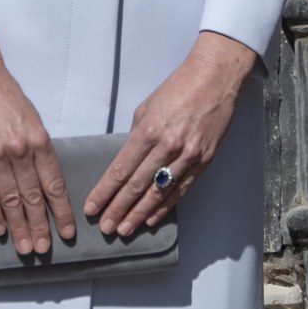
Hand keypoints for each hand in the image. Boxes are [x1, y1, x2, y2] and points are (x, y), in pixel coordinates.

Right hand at [0, 21, 74, 256]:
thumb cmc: (6, 94)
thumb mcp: (32, 117)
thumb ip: (38, 146)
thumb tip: (45, 176)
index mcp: (39, 140)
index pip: (54, 184)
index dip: (61, 210)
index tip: (67, 231)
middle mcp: (21, 151)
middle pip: (34, 197)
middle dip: (41, 226)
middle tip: (45, 250)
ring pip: (11, 200)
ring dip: (19, 227)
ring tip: (26, 248)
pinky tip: (0, 229)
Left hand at [84, 31, 257, 235]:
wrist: (214, 79)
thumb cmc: (177, 87)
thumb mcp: (147, 107)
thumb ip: (137, 135)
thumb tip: (129, 159)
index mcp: (149, 130)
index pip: (121, 169)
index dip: (105, 191)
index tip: (92, 207)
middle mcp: (167, 146)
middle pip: (137, 186)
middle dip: (118, 209)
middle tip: (105, 227)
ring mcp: (187, 156)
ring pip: (158, 193)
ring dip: (139, 214)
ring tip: (124, 229)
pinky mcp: (203, 161)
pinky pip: (180, 189)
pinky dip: (164, 206)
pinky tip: (151, 219)